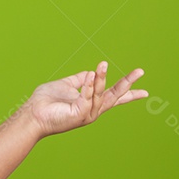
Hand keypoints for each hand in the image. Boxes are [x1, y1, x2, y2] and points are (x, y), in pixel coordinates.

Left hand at [24, 61, 147, 138]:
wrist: (32, 113)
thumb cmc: (46, 101)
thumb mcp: (65, 85)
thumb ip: (79, 80)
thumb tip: (91, 72)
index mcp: (90, 103)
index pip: (113, 98)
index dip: (129, 93)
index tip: (145, 92)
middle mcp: (92, 110)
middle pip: (115, 97)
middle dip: (127, 84)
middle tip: (140, 71)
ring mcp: (87, 114)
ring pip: (100, 94)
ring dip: (102, 78)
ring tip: (103, 65)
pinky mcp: (79, 114)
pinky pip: (87, 97)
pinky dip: (90, 86)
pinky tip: (92, 74)